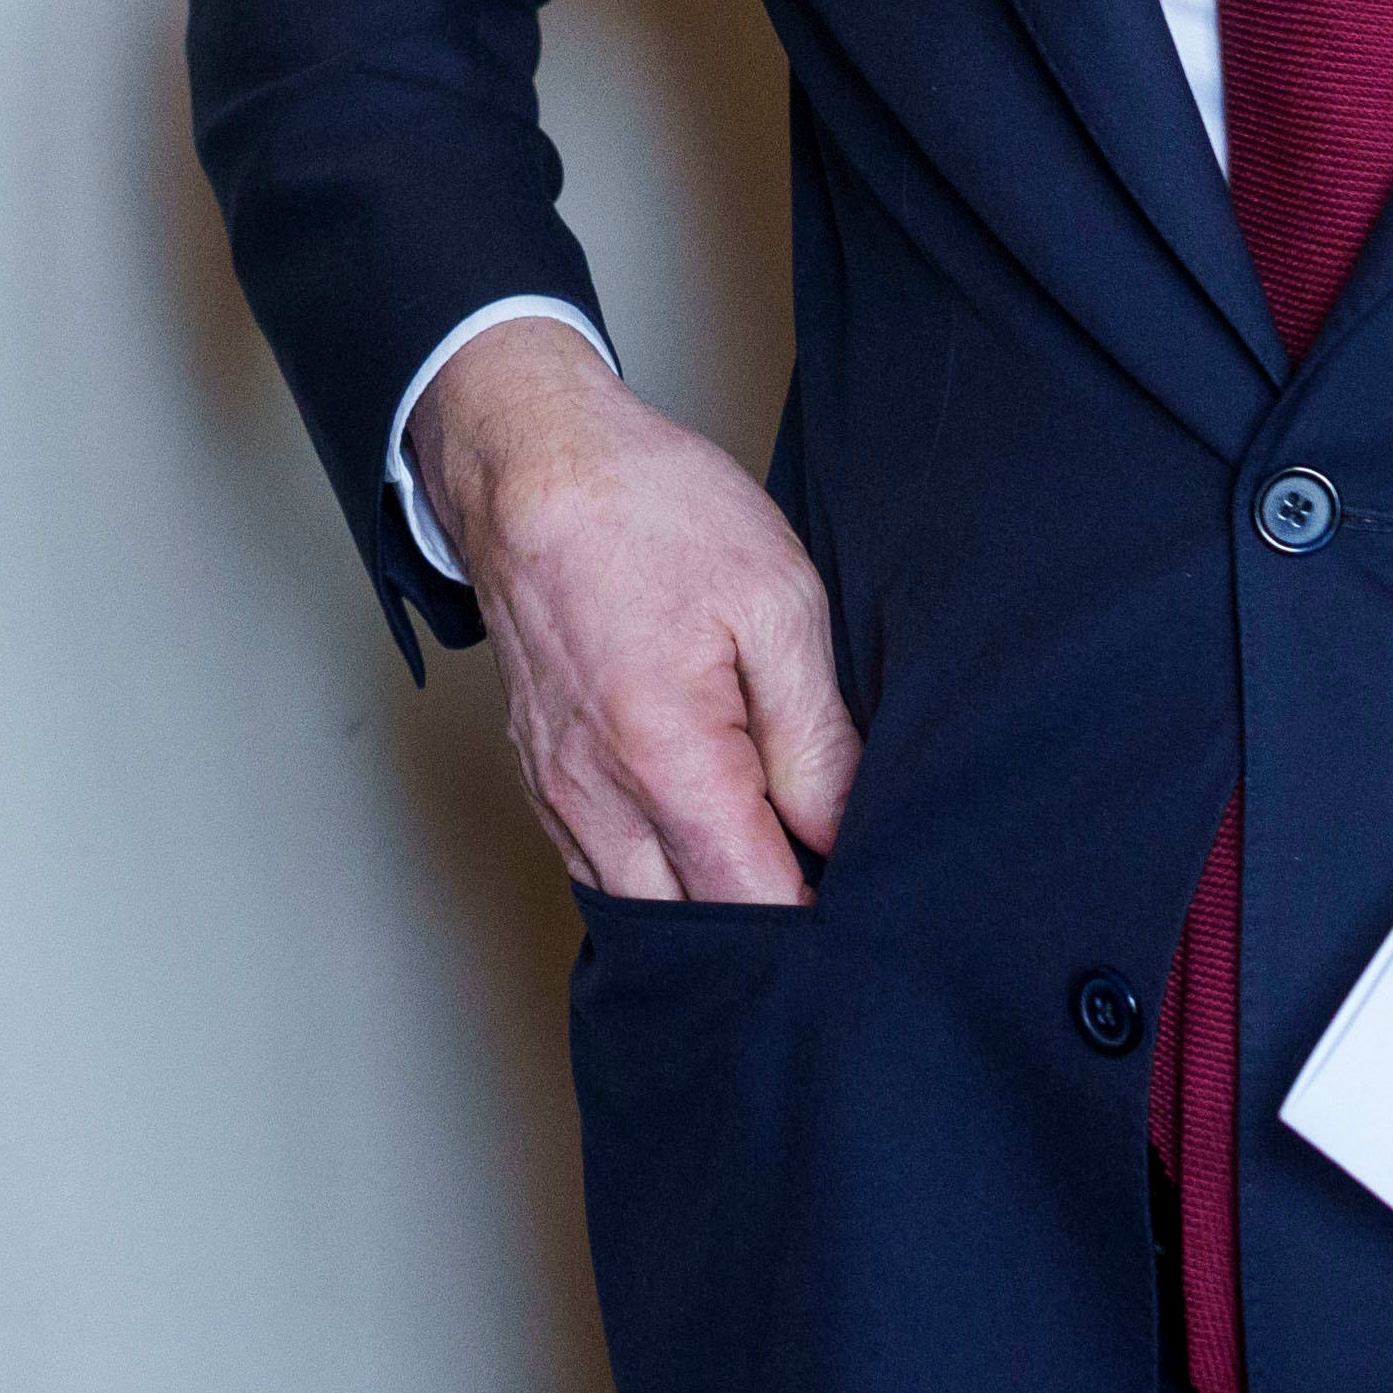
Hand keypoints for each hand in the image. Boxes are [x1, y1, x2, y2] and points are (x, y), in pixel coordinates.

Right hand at [412, 321, 855, 904]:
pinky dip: (653, 876)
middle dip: (760, 922)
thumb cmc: (653, 513)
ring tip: (767, 856)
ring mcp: (557, 793)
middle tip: (824, 882)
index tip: (860, 895)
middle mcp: (598, 796)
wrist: (532, 465)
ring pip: (639, 909)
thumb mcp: (776, 601)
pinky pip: (598, 870)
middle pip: (692, 927)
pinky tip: (700, 838)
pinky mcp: (539, 779)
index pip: (752, 900)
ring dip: (704, 903)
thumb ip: (814, 736)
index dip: (815, 915)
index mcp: (668, 758)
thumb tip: (842, 832)